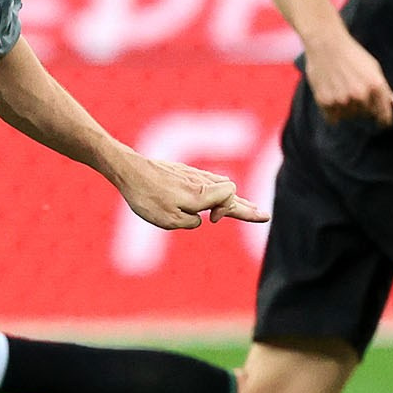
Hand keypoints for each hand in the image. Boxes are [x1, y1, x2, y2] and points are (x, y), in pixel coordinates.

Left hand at [117, 156, 266, 230]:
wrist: (128, 170)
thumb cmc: (147, 197)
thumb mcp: (169, 219)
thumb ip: (191, 222)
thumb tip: (199, 219)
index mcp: (201, 194)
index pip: (231, 197)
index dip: (231, 210)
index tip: (212, 220)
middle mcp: (201, 182)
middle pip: (231, 193)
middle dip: (246, 206)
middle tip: (263, 215)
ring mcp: (192, 175)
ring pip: (220, 186)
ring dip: (233, 198)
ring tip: (248, 207)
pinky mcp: (182, 173)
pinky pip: (207, 181)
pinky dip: (218, 190)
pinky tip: (220, 193)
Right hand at [305, 34, 392, 127]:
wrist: (326, 44)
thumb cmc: (352, 55)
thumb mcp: (374, 69)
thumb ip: (385, 90)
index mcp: (376, 86)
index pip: (384, 115)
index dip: (383, 120)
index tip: (381, 122)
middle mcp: (361, 95)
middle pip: (365, 115)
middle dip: (361, 107)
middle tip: (352, 90)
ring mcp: (342, 100)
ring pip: (348, 117)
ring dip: (346, 109)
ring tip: (340, 90)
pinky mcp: (326, 102)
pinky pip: (332, 118)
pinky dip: (331, 111)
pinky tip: (331, 95)